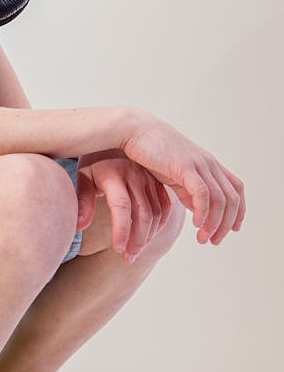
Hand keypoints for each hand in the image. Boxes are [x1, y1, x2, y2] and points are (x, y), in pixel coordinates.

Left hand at [76, 157, 172, 261]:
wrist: (114, 139)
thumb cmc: (93, 163)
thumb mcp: (84, 177)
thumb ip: (82, 201)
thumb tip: (79, 226)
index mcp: (113, 173)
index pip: (121, 206)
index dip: (121, 230)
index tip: (117, 249)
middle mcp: (135, 174)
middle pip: (142, 213)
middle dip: (136, 240)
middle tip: (127, 258)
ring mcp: (150, 178)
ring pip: (156, 213)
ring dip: (148, 237)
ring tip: (134, 253)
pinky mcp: (159, 182)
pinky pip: (165, 208)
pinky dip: (159, 226)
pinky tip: (147, 238)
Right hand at [120, 110, 244, 244]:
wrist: (133, 130)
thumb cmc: (149, 152)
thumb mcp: (174, 174)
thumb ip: (188, 190)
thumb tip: (199, 209)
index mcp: (208, 164)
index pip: (236, 188)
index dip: (239, 210)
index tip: (233, 229)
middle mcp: (209, 163)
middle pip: (232, 198)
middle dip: (227, 224)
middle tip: (214, 241)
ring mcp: (199, 164)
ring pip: (220, 199)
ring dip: (215, 223)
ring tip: (203, 239)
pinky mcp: (185, 166)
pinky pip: (203, 194)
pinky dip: (203, 212)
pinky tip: (196, 225)